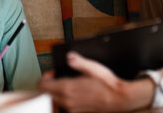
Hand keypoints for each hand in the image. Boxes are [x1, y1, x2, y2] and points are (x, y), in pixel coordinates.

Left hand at [38, 52, 154, 112]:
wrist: (119, 99)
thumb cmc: (107, 84)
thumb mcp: (92, 67)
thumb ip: (77, 61)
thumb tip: (68, 56)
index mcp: (68, 88)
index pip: (43, 86)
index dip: (45, 77)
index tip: (52, 72)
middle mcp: (67, 100)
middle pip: (46, 94)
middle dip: (49, 84)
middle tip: (57, 77)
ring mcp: (71, 108)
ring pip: (54, 99)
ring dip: (56, 91)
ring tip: (67, 83)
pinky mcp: (76, 112)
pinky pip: (63, 105)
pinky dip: (64, 98)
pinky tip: (74, 92)